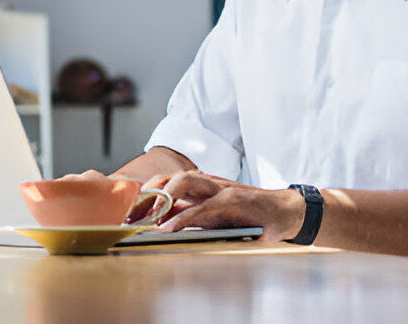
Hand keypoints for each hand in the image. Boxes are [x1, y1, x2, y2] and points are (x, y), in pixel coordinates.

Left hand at [141, 171, 306, 241]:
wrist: (282, 211)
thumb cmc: (246, 215)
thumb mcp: (213, 215)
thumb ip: (190, 215)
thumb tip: (162, 224)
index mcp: (199, 184)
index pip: (164, 183)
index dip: (143, 195)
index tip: (125, 213)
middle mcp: (206, 181)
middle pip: (167, 178)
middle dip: (146, 195)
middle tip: (129, 216)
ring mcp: (218, 188)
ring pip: (182, 183)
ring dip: (161, 199)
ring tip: (145, 218)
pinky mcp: (232, 200)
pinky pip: (202, 207)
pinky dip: (182, 217)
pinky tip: (168, 228)